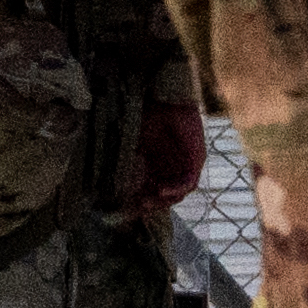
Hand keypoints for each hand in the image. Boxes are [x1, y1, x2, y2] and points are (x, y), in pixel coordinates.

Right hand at [126, 98, 209, 216]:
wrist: (165, 97)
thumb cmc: (149, 114)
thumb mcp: (134, 142)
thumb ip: (128, 160)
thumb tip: (110, 180)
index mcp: (160, 164)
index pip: (152, 189)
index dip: (140, 201)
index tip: (125, 210)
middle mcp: (175, 168)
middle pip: (166, 196)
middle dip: (150, 205)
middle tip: (135, 209)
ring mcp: (188, 166)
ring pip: (178, 193)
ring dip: (163, 201)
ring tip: (146, 203)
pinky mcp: (197, 160)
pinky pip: (189, 182)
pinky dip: (175, 189)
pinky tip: (161, 191)